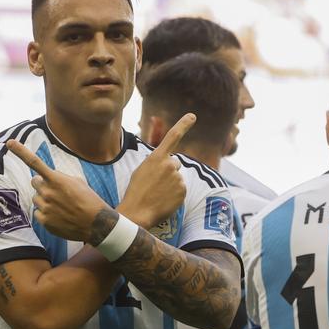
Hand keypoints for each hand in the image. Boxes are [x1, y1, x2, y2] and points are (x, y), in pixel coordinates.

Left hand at [6, 139, 109, 242]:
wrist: (96, 223)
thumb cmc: (89, 200)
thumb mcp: (77, 182)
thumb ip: (59, 178)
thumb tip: (48, 180)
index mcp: (56, 179)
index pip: (34, 162)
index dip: (21, 151)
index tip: (9, 143)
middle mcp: (47, 192)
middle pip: (34, 182)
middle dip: (42, 184)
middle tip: (56, 191)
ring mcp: (45, 207)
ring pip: (36, 198)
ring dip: (45, 199)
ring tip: (61, 206)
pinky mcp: (44, 221)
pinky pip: (38, 213)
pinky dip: (46, 214)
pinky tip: (59, 216)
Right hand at [118, 113, 195, 228]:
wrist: (136, 213)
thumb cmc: (136, 192)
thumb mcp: (141, 170)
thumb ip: (156, 163)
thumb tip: (170, 162)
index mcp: (156, 158)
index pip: (172, 136)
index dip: (183, 124)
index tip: (193, 116)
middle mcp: (169, 164)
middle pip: (174, 164)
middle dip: (168, 172)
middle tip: (155, 185)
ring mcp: (177, 178)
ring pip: (177, 178)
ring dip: (170, 185)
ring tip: (157, 194)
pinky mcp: (183, 190)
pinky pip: (181, 190)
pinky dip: (174, 195)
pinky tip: (163, 200)